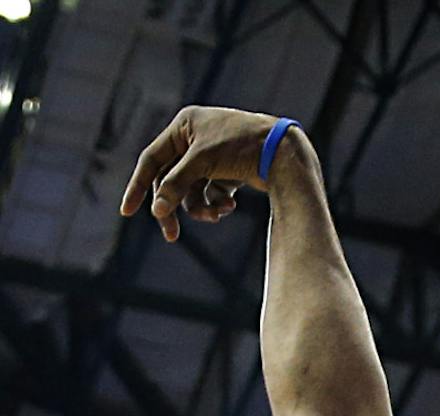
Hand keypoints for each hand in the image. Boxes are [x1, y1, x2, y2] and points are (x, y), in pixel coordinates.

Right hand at [120, 107, 291, 242]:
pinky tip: (230, 207)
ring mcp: (212, 158)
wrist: (283, 153)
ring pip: (192, 192)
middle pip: (171, 181)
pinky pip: (211, 195)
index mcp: (184, 126)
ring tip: (217, 215)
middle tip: (171, 235)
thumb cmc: (241, 146)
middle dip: (174, 207)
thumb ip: (176, 185)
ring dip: (201, 208)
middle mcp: (195, 139)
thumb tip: (157, 209)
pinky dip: (217, 204)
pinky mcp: (228, 174)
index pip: (152, 159)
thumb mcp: (203, 162)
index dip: (138, 186)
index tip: (127, 211)